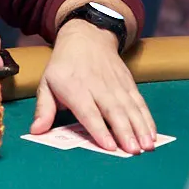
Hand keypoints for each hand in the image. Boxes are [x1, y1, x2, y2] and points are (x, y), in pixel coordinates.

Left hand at [30, 20, 155, 153]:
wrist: (87, 37)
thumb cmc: (63, 67)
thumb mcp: (46, 84)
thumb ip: (44, 109)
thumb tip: (35, 131)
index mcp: (74, 88)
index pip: (88, 111)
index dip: (99, 129)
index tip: (109, 146)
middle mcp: (98, 86)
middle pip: (113, 111)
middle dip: (125, 132)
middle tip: (133, 151)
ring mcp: (116, 84)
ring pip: (130, 108)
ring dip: (140, 127)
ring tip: (147, 146)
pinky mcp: (128, 83)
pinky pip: (139, 102)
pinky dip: (147, 118)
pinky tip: (152, 134)